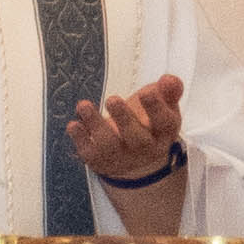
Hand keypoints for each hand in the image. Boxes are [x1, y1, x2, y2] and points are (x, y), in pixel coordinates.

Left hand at [69, 72, 194, 231]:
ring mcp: (121, 157)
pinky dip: (80, 139)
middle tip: (112, 99)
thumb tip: (169, 80)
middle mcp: (144, 149)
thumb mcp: (163, 106)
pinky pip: (89, 153)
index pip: (164, 123)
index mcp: (163, 133)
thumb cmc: (149, 123)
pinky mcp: (100, 161)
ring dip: (96, 125)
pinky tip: (73, 124)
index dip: (156, 108)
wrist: (136, 162)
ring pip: (109, 145)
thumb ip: (168, 91)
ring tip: (83, 105)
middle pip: (137, 138)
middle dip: (124, 119)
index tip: (147, 92)